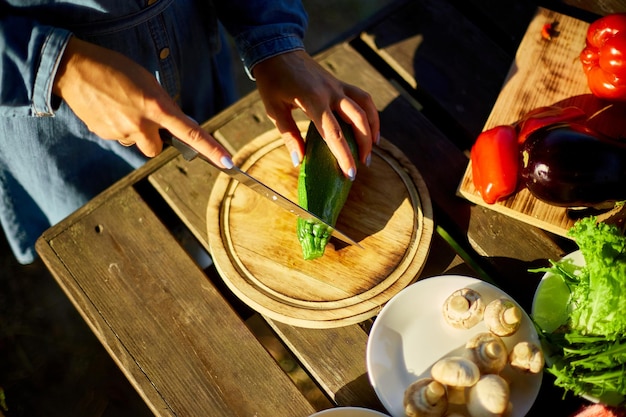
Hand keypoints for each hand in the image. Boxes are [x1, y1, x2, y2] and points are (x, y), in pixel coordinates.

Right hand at [52, 37, 232, 167]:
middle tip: (142, 118)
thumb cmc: (116, 70)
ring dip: (134, 132)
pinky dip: (117, 127)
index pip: (190, 133)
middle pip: (157, 149)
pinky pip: (119, 138)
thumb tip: (173, 126)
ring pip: (136, 142)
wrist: (75, 69)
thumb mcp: (148, 82)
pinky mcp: (105, 135)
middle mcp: (141, 124)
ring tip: (121, 108)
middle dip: (154, 139)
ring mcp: (121, 132)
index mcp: (157, 107)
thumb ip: (162, 106)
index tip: (228, 162)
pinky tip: (108, 110)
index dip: (211, 149)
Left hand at [253, 50, 379, 178]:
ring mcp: (338, 86)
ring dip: (373, 128)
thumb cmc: (273, 82)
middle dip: (364, 144)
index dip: (344, 155)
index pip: (334, 133)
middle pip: (358, 120)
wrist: (277, 50)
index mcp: (313, 100)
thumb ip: (289, 136)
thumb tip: (299, 162)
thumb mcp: (274, 110)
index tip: (350, 174)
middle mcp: (331, 92)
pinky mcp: (340, 83)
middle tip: (364, 165)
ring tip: (372, 149)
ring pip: (365, 106)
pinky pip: (362, 97)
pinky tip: (370, 128)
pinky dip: (370, 113)